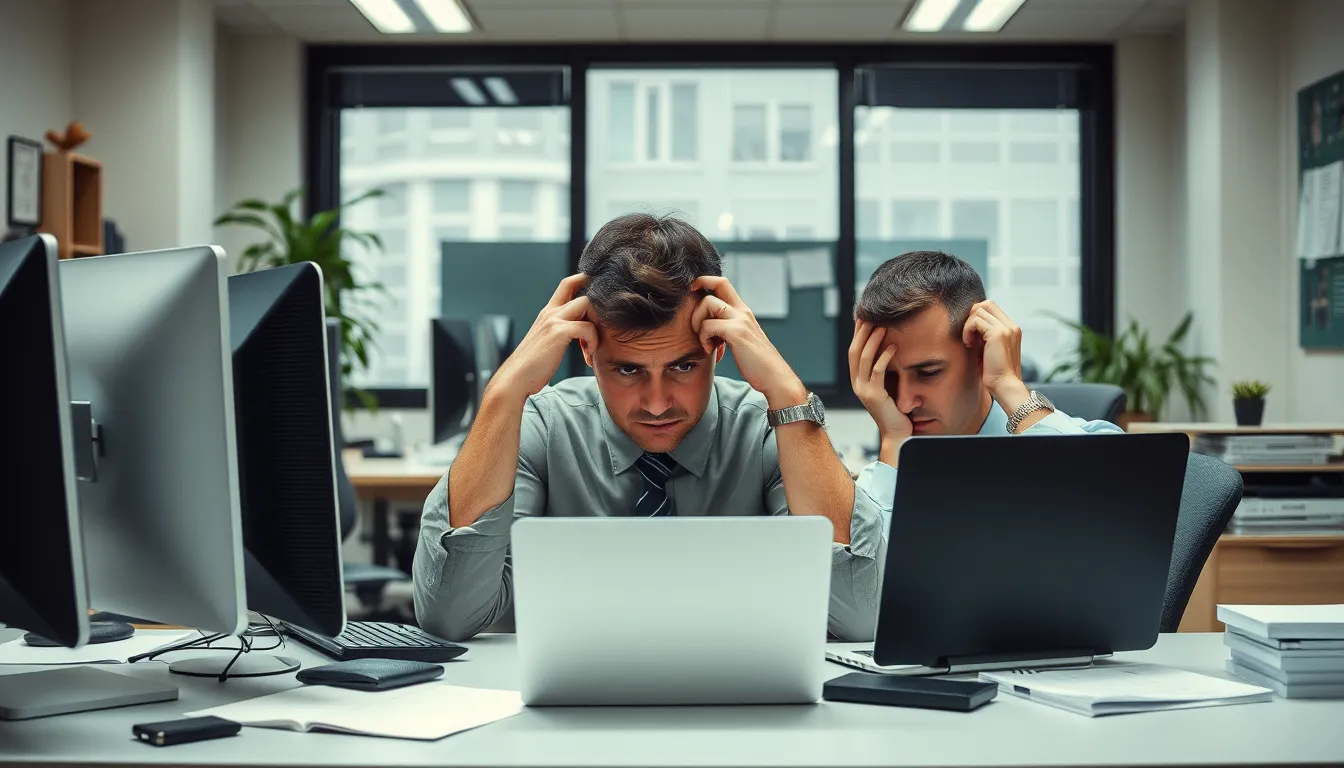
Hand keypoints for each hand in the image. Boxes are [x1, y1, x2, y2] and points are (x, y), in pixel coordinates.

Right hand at [490, 274, 596, 401]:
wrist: (516, 379)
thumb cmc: (532, 366)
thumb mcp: (546, 341)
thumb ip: (560, 331)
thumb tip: (579, 333)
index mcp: (548, 313)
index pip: (568, 284)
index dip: (585, 282)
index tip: (598, 304)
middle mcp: (550, 312)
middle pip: (578, 284)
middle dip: (596, 305)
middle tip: (599, 330)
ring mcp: (553, 320)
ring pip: (587, 303)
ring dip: (597, 324)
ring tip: (591, 347)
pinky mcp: (558, 333)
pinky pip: (587, 327)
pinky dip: (593, 341)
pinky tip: (588, 355)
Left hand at [689, 276, 805, 408]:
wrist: (775, 378)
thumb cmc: (757, 364)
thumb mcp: (742, 340)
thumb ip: (729, 329)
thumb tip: (709, 328)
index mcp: (743, 312)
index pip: (723, 283)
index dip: (705, 282)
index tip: (694, 296)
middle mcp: (743, 311)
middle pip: (718, 283)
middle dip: (698, 295)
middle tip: (696, 322)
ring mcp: (741, 320)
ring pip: (707, 303)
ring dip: (697, 322)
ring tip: (704, 340)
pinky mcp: (737, 333)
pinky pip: (709, 325)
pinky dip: (703, 338)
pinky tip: (709, 349)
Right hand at [848, 321, 910, 444]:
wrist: (897, 433)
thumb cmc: (895, 410)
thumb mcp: (886, 386)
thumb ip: (882, 370)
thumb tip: (888, 349)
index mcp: (857, 380)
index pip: (854, 351)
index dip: (857, 334)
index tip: (864, 316)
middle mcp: (856, 383)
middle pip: (855, 351)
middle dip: (862, 332)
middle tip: (871, 315)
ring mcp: (863, 390)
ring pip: (864, 359)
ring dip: (873, 340)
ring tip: (883, 326)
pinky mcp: (874, 395)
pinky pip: (878, 371)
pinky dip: (885, 357)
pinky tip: (894, 347)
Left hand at [961, 299, 1024, 401]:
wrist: (1004, 386)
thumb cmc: (994, 372)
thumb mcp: (988, 349)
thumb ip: (984, 335)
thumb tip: (969, 325)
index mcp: (1012, 329)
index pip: (992, 308)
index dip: (976, 316)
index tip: (970, 333)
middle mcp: (1011, 326)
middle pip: (986, 304)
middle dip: (972, 316)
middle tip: (967, 334)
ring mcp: (1006, 329)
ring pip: (980, 310)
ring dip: (968, 324)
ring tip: (968, 341)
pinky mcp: (998, 334)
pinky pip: (976, 320)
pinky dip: (968, 330)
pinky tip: (968, 343)